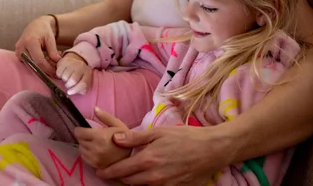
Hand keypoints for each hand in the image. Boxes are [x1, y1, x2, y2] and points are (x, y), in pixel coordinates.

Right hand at [15, 15, 60, 75]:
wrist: (35, 26)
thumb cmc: (43, 31)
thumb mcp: (50, 39)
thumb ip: (53, 52)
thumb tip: (58, 64)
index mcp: (30, 42)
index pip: (39, 61)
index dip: (48, 69)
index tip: (56, 73)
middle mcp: (21, 47)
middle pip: (34, 65)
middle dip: (45, 70)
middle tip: (55, 71)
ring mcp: (18, 52)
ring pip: (31, 66)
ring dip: (42, 68)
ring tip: (52, 63)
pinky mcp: (18, 55)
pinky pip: (28, 64)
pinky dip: (38, 65)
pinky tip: (46, 61)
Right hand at [56, 53, 91, 94]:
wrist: (73, 62)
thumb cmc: (79, 75)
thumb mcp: (83, 81)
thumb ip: (81, 89)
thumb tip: (73, 92)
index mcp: (88, 73)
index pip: (83, 84)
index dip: (75, 90)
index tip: (69, 92)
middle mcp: (81, 66)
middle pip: (73, 80)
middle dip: (68, 85)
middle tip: (68, 85)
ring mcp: (73, 63)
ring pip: (65, 77)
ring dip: (64, 80)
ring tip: (66, 78)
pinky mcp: (64, 61)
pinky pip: (59, 72)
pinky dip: (59, 76)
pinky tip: (62, 74)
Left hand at [75, 107, 131, 168]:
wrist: (132, 157)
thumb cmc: (125, 139)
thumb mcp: (118, 124)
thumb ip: (105, 116)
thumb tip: (94, 108)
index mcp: (100, 137)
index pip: (79, 133)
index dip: (80, 129)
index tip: (83, 129)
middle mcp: (95, 149)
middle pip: (79, 140)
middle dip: (83, 137)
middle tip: (91, 136)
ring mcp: (95, 159)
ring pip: (81, 149)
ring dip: (84, 145)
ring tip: (94, 143)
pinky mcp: (95, 166)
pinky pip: (84, 157)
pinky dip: (87, 153)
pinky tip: (95, 151)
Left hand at [97, 126, 230, 184]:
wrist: (211, 150)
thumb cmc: (185, 137)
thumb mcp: (159, 132)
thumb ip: (135, 137)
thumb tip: (115, 139)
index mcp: (148, 160)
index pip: (120, 170)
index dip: (108, 172)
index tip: (100, 171)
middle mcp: (154, 177)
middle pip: (128, 183)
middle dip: (118, 178)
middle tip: (113, 172)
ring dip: (133, 182)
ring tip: (129, 174)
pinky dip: (148, 185)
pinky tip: (148, 178)